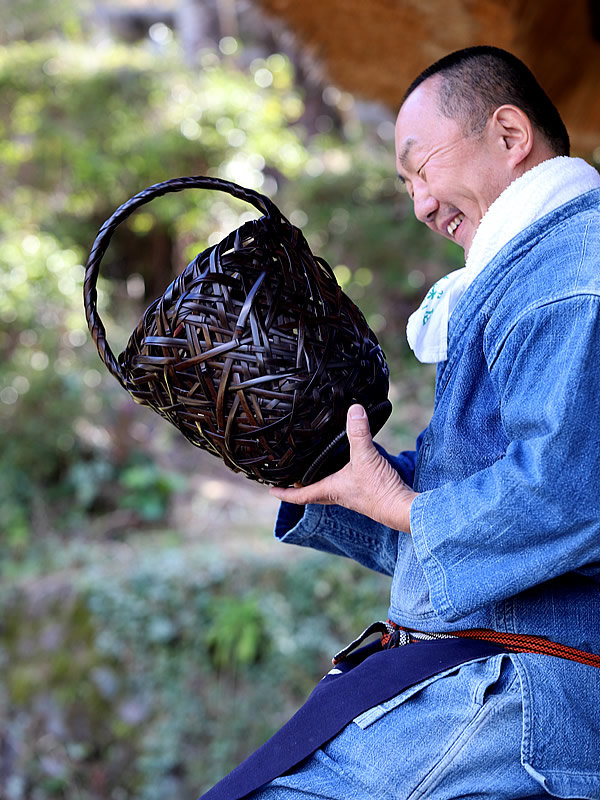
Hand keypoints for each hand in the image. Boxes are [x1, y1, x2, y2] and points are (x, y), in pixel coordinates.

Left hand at [270, 404, 417, 532]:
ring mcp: (352, 495)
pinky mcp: (365, 492)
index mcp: (331, 490)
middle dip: (299, 486)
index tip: (271, 489)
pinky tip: (345, 464)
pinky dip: (339, 475)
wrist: (402, 508)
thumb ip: (359, 433)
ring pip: (328, 488)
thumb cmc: (380, 490)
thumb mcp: (366, 457)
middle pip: (312, 493)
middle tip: (287, 477)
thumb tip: (354, 410)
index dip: (284, 493)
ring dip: (318, 480)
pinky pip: (345, 483)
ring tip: (311, 467)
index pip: (300, 495)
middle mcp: (338, 495)